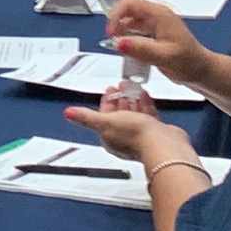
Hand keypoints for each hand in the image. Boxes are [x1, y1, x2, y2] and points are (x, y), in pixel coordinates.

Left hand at [65, 89, 185, 162]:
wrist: (162, 144)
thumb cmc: (134, 137)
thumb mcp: (104, 121)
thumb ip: (87, 117)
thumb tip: (68, 113)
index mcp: (110, 137)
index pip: (104, 117)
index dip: (106, 102)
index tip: (108, 90)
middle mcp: (125, 137)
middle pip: (119, 115)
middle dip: (118, 99)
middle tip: (120, 86)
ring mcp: (141, 135)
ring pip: (134, 114)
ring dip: (131, 99)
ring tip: (130, 86)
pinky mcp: (156, 132)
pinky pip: (148, 115)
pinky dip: (144, 103)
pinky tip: (143, 94)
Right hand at [103, 0, 206, 88]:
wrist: (202, 71)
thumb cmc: (188, 62)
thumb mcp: (164, 57)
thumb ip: (141, 49)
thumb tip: (117, 43)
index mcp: (159, 14)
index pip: (129, 3)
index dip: (116, 15)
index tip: (110, 34)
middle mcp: (155, 15)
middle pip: (127, 9)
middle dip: (116, 23)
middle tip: (113, 42)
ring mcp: (154, 24)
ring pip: (129, 21)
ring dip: (121, 32)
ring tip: (120, 49)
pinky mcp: (153, 34)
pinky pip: (135, 31)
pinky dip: (128, 39)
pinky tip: (128, 51)